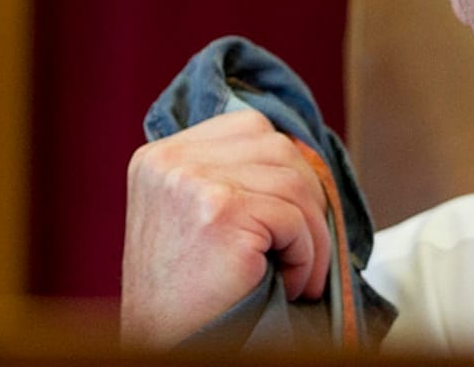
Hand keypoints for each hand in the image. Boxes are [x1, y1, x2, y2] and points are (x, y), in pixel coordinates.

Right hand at [120, 109, 330, 347]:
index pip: (250, 128)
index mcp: (160, 156)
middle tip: (307, 248)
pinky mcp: (220, 211)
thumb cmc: (182, 296)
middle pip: (278, 148)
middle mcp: (171, 161)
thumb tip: (302, 157)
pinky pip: (294, 220)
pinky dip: (307, 256)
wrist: (162, 347)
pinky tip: (290, 284)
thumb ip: (229, 177)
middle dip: (308, 200)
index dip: (285, 168)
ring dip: (313, 235)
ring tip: (300, 273)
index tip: (294, 210)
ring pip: (295, 183)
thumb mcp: (192, 217)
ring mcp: (193, 181)